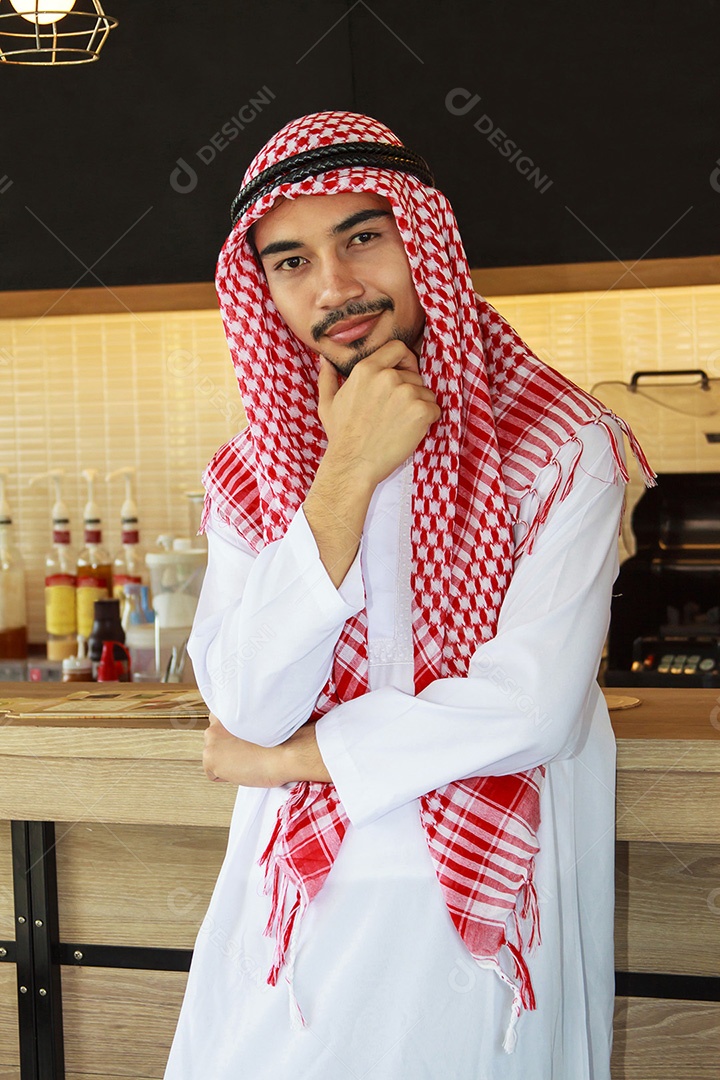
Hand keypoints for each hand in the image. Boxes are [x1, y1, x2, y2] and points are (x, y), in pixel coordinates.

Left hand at [203, 715, 331, 786]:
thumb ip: (242, 724)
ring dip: (226, 761)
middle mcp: (215, 724)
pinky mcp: (210, 760)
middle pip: (214, 739)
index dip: (230, 734)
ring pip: (213, 756)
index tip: (240, 739)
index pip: (218, 722)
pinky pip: (213, 774)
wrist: (283, 753)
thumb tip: (237, 734)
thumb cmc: (278, 740)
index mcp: (227, 712)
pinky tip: (241, 769)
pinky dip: (225, 776)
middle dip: (225, 747)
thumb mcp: (258, 723)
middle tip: (245, 751)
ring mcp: (211, 742)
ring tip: (246, 760)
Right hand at [318, 340, 440, 487]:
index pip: (397, 348)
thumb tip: (324, 359)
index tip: (403, 375)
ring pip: (426, 393)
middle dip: (411, 391)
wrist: (353, 464)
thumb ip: (327, 377)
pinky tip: (409, 432)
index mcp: (366, 369)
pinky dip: (427, 421)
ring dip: (419, 408)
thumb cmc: (341, 436)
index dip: (404, 361)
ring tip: (400, 425)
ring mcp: (406, 393)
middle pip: (415, 375)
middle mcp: (387, 376)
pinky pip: (434, 409)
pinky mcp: (420, 411)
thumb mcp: (328, 403)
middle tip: (396, 413)